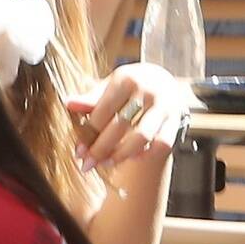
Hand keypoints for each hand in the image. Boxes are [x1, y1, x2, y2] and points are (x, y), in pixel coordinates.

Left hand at [78, 61, 193, 163]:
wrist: (163, 79)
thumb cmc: (130, 85)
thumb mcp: (110, 86)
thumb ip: (91, 98)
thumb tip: (69, 103)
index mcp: (126, 79)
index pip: (102, 112)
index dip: (88, 134)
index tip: (78, 151)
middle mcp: (147, 90)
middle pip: (119, 126)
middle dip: (101, 149)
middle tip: (87, 165)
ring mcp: (164, 106)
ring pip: (141, 137)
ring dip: (121, 154)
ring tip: (107, 164)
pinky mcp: (175, 119)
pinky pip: (162, 143)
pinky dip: (147, 154)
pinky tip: (132, 158)